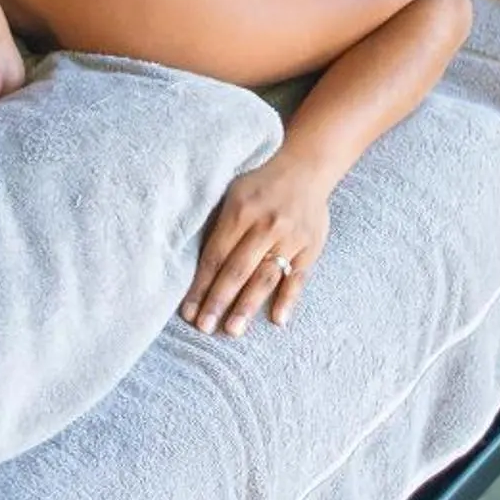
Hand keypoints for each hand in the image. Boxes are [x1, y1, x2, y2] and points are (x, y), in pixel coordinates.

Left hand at [183, 154, 331, 336]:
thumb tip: (198, 267)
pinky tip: (277, 320)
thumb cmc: (261, 184)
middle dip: (219, 301)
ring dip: (248, 306)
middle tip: (205, 327)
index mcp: (240, 211)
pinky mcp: (310, 247)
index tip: (189, 311)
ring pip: (265, 277)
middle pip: (237, 270)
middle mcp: (265, 226)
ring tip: (233, 330)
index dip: (201, 285)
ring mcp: (290, 238)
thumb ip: (219, 226)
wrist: (307, 168)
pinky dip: (288, 299)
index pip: (215, 256)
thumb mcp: (234, 193)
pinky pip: (297, 277)